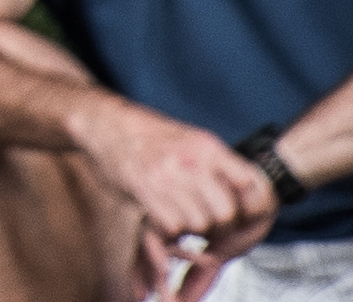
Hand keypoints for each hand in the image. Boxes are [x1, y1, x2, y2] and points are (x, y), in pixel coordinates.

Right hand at [77, 100, 272, 257]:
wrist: (104, 123)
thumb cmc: (149, 136)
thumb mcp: (190, 140)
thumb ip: (218, 164)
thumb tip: (248, 193)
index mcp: (207, 146)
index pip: (249, 185)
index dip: (248, 206)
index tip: (239, 213)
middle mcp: (191, 160)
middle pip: (226, 213)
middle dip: (220, 226)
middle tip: (209, 224)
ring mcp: (167, 174)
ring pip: (200, 224)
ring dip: (192, 228)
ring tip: (182, 217)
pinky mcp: (144, 189)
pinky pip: (172, 226)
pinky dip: (170, 228)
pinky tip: (163, 215)